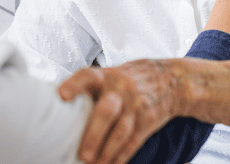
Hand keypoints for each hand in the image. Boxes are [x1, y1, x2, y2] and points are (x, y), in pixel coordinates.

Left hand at [58, 59, 177, 163]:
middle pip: (106, 111)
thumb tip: (58, 105)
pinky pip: (133, 142)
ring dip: (106, 151)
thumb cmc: (128, 79)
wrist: (171, 79)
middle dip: (93, 135)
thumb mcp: (110, 74)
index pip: (87, 76)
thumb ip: (90, 88)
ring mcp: (135, 105)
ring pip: (120, 131)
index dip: (74, 85)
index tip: (61, 96)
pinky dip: (121, 156)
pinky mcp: (147, 121)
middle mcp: (120, 89)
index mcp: (105, 76)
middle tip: (82, 155)